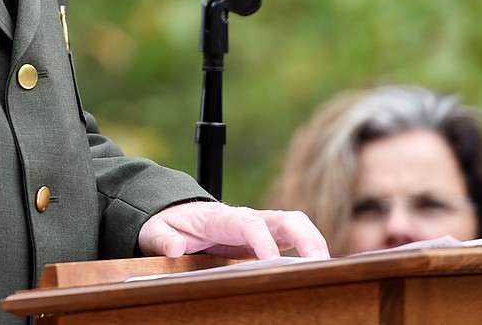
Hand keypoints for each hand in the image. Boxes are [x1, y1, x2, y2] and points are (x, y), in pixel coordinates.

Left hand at [138, 201, 330, 260]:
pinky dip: (311, 248)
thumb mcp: (155, 231)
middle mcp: (246, 217)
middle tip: (317, 264)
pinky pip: (295, 236)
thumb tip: (174, 248)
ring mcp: (260, 225)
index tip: (272, 264)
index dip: (264, 242)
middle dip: (304, 238)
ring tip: (325, 269)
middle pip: (284, 217)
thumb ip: (163, 239)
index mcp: (221, 218)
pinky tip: (319, 270)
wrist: (175, 212)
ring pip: (296, 223)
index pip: (249, 223)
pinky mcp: (267, 235)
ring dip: (314, 242)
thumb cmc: (167, 223)